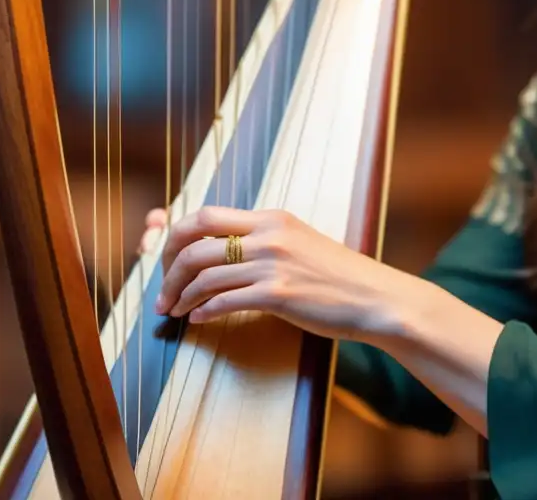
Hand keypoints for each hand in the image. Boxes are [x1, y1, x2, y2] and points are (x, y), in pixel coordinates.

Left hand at [146, 205, 411, 342]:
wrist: (374, 297)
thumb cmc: (337, 276)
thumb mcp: (298, 241)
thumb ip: (264, 240)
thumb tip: (224, 250)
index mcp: (271, 218)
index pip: (205, 215)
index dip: (177, 237)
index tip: (168, 259)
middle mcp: (268, 235)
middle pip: (195, 243)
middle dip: (169, 268)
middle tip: (163, 291)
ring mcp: (272, 264)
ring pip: (204, 275)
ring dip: (181, 295)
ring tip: (174, 311)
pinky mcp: (278, 295)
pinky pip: (224, 301)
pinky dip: (203, 312)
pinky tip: (198, 320)